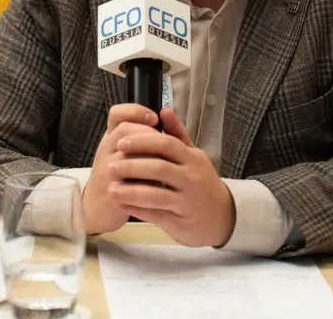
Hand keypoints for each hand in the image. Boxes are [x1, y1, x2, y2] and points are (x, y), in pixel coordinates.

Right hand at [84, 104, 160, 235]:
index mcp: (111, 138)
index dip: (136, 111)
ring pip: (127, 153)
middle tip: (165, 143)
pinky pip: (130, 179)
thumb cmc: (119, 177)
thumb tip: (167, 117)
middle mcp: (106, 149)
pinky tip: (160, 182)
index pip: (117, 114)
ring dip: (150, 154)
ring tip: (165, 161)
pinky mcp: (112, 190)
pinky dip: (148, 179)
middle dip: (149, 133)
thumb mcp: (127, 154)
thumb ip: (143, 138)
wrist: (99, 208)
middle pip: (125, 129)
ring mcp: (107, 169)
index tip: (155, 118)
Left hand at [108, 108, 235, 247]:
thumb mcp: (194, 155)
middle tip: (111, 166)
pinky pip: (155, 214)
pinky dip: (137, 209)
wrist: (222, 215)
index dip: (142, 142)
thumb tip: (163, 110)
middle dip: (132, 166)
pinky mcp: (180, 221)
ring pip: (156, 195)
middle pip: (159, 168)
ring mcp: (187, 201)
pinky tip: (122, 204)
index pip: (166, 144)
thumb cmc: (201, 181)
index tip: (121, 142)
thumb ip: (177, 134)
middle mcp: (192, 178)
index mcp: (193, 158)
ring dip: (131, 191)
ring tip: (111, 189)